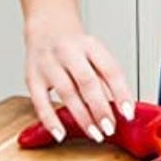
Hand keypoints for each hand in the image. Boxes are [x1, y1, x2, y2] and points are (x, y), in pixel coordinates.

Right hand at [24, 14, 134, 141]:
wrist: (46, 27)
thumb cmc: (74, 46)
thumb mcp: (94, 53)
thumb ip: (105, 78)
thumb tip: (121, 109)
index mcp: (90, 45)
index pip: (110, 69)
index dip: (121, 92)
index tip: (128, 113)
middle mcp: (69, 52)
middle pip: (87, 81)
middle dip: (100, 108)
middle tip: (110, 128)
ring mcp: (49, 64)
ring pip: (67, 92)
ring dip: (82, 117)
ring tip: (94, 134)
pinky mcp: (32, 77)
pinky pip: (40, 101)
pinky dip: (51, 120)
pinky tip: (61, 134)